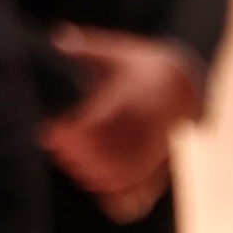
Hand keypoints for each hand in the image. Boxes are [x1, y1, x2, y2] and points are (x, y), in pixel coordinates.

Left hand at [42, 26, 202, 205]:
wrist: (184, 84)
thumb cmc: (141, 66)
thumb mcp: (118, 51)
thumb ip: (87, 47)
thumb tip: (57, 39)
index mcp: (134, 96)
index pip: (98, 122)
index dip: (70, 133)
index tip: (48, 132)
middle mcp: (147, 124)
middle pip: (107, 151)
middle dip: (75, 155)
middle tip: (56, 149)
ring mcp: (156, 147)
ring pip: (122, 172)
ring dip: (91, 173)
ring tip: (70, 164)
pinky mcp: (160, 164)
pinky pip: (139, 188)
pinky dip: (115, 193)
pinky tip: (94, 184)